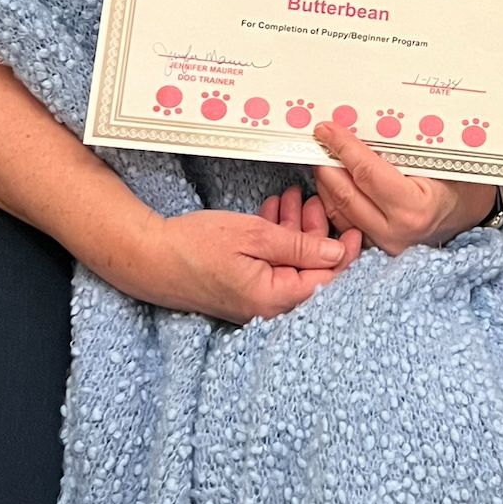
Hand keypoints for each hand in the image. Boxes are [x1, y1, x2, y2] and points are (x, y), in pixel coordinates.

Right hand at [133, 206, 363, 324]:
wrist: (149, 257)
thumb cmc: (196, 245)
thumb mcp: (254, 236)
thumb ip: (299, 245)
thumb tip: (335, 251)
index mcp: (275, 297)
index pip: (326, 279)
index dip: (344, 251)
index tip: (353, 225)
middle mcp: (268, 306)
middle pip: (309, 270)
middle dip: (316, 232)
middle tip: (315, 200)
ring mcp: (254, 299)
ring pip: (289, 263)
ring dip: (294, 230)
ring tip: (293, 197)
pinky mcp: (243, 289)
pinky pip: (270, 265)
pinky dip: (275, 239)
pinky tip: (273, 211)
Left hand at [311, 125, 496, 255]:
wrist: (472, 215)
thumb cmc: (460, 183)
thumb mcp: (440, 160)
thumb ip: (403, 148)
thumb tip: (363, 125)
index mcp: (415, 207)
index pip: (367, 173)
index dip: (343, 148)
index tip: (326, 129)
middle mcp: (397, 231)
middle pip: (346, 194)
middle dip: (326, 164)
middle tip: (317, 142)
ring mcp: (386, 244)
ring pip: (339, 212)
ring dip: (326, 184)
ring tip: (322, 158)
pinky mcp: (378, 250)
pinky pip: (345, 224)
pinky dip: (333, 202)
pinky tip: (332, 183)